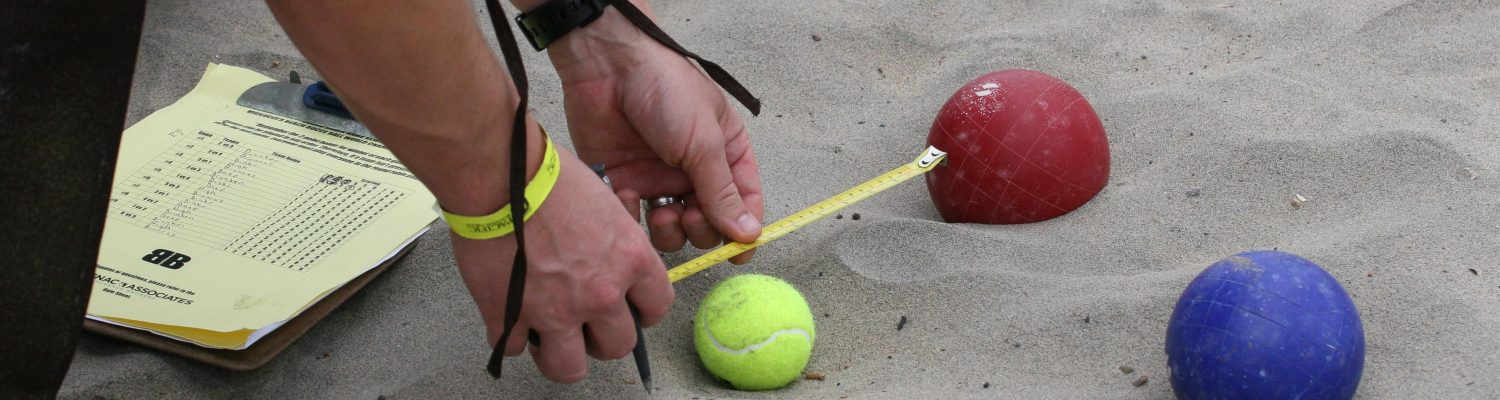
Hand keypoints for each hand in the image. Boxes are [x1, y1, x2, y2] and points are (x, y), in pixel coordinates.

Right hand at [451, 141, 672, 382]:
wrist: (501, 174)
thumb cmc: (549, 175)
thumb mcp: (605, 204)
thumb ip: (613, 244)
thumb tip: (606, 261)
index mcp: (630, 261)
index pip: (657, 307)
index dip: (643, 313)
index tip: (630, 311)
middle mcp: (601, 294)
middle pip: (617, 346)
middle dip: (602, 339)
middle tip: (586, 325)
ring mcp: (556, 311)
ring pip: (570, 368)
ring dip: (561, 356)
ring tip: (550, 340)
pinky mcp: (511, 317)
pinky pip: (512, 348)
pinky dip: (510, 338)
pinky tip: (508, 319)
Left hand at [546, 4, 763, 262]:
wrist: (608, 66)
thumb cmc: (665, 90)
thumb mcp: (703, 142)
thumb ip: (722, 192)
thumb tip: (748, 234)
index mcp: (725, 153)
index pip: (744, 201)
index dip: (744, 231)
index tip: (738, 255)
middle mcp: (694, 171)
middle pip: (709, 223)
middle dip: (702, 229)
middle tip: (689, 215)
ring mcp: (659, 179)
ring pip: (673, 230)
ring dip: (670, 231)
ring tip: (661, 210)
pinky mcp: (625, 182)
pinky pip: (634, 220)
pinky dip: (632, 217)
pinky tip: (627, 195)